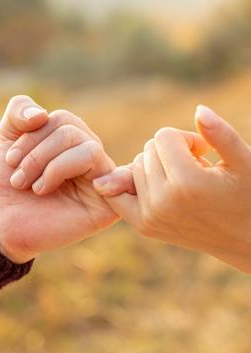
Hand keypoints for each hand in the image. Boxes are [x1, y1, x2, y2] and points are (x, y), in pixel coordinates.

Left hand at [0, 96, 118, 263]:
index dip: (32, 136)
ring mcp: (104, 178)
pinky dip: (68, 171)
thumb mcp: (9, 140)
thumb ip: (20, 111)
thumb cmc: (13, 186)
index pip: (63, 120)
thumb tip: (42, 114)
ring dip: (50, 167)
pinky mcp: (109, 203)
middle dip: (37, 154)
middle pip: (72, 131)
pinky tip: (49, 189)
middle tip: (19, 180)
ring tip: (35, 189)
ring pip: (88, 148)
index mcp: (75, 142)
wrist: (9, 224)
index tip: (10, 161)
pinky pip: (105, 172)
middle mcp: (93, 157)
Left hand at [94, 106, 250, 272]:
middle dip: (171, 152)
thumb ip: (221, 134)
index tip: (204, 153)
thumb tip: (199, 109)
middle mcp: (162, 202)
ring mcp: (150, 217)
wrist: (243, 239)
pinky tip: (153, 183)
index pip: (163, 136)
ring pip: (136, 166)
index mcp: (187, 184)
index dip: (186, 139)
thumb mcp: (245, 162)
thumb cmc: (248, 196)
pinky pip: (118, 194)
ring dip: (157, 167)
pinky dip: (129, 183)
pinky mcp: (144, 226)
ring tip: (184, 182)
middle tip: (195, 169)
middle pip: (148, 150)